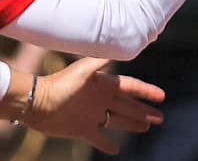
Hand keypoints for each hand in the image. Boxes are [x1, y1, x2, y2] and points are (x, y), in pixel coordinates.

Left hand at [25, 57, 163, 154]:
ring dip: (132, 124)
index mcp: (105, 85)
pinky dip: (107, 144)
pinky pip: (98, 138)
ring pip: (118, 121)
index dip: (146, 92)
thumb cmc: (60, 83)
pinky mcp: (82, 129)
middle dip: (144, 111)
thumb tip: (124, 48)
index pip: (131, 88)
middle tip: (160, 117)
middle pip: (128, 106)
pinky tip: (116, 149)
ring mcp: (93, 115)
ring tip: (147, 127)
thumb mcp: (83, 69)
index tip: (161, 96)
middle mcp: (101, 100)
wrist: (36, 103)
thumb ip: (103, 59)